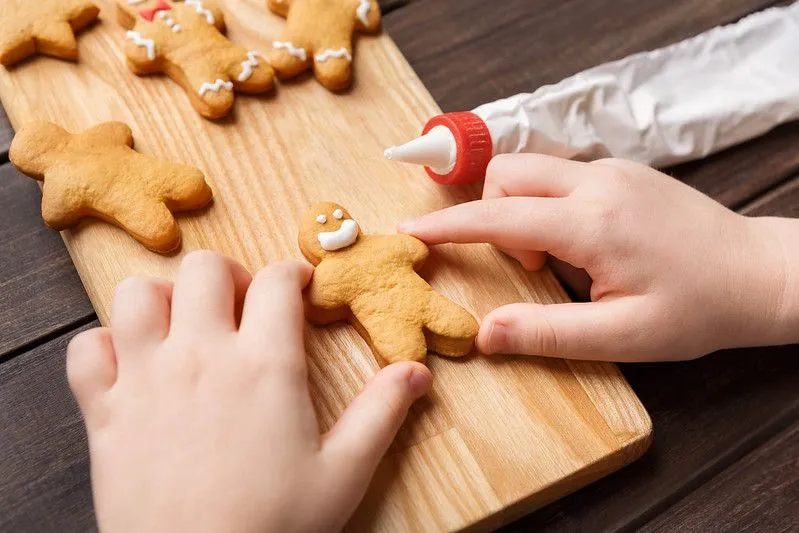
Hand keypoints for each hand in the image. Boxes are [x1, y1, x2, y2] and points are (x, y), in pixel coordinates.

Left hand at [67, 251, 431, 532]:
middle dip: (227, 275)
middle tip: (240, 305)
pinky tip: (130, 366)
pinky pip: (84, 349)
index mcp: (266, 366)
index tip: (297, 285)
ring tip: (183, 326)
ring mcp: (146, 379)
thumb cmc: (275, 526)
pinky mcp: (103, 411)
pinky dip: (104, 346)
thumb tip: (417, 371)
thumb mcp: (344, 473)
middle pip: (204, 269)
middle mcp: (202, 357)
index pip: (278, 282)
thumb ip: (382, 413)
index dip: (293, 273)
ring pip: (136, 295)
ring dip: (161, 299)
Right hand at [399, 154, 795, 360]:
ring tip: (554, 259)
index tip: (408, 230)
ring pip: (532, 168)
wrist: (759, 274)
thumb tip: (483, 334)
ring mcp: (612, 170)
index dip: (447, 226)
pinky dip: (547, 204)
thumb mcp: (621, 337)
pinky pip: (560, 174)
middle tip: (525, 265)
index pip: (497, 215)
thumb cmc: (696, 310)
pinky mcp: (623, 170)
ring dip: (521, 209)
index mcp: (592, 224)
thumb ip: (546, 333)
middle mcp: (598, 182)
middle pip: (507, 173)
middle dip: (491, 213)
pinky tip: (579, 242)